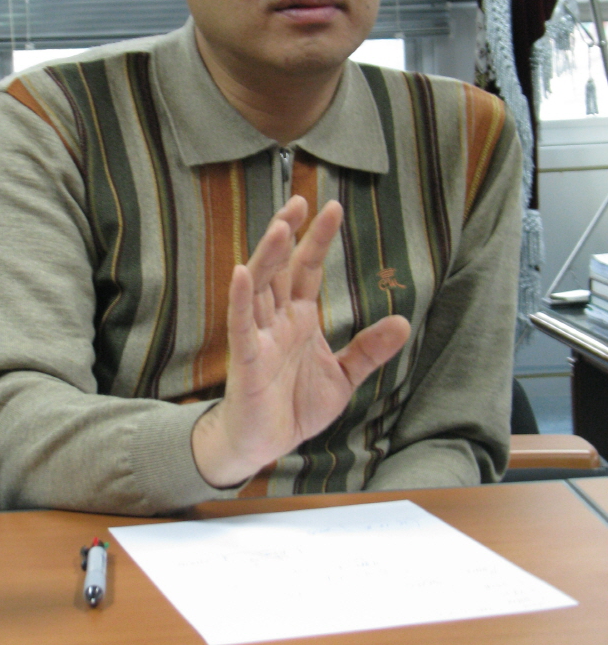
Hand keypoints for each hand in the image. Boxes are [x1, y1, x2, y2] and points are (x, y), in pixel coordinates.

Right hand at [191, 195, 410, 487]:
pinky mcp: (246, 359)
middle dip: (289, 233)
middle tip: (300, 200)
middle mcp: (277, 319)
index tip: (332, 208)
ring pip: (259, 286)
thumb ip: (369, 349)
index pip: (307, 269)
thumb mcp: (344, 376)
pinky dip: (241, 299)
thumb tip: (403, 321)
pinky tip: (241, 272)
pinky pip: (241, 324)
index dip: (318, 239)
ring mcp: (259, 336)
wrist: (266, 444)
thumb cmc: (296, 405)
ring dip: (268, 256)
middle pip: (281, 267)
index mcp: (299, 318)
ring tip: (281, 226)